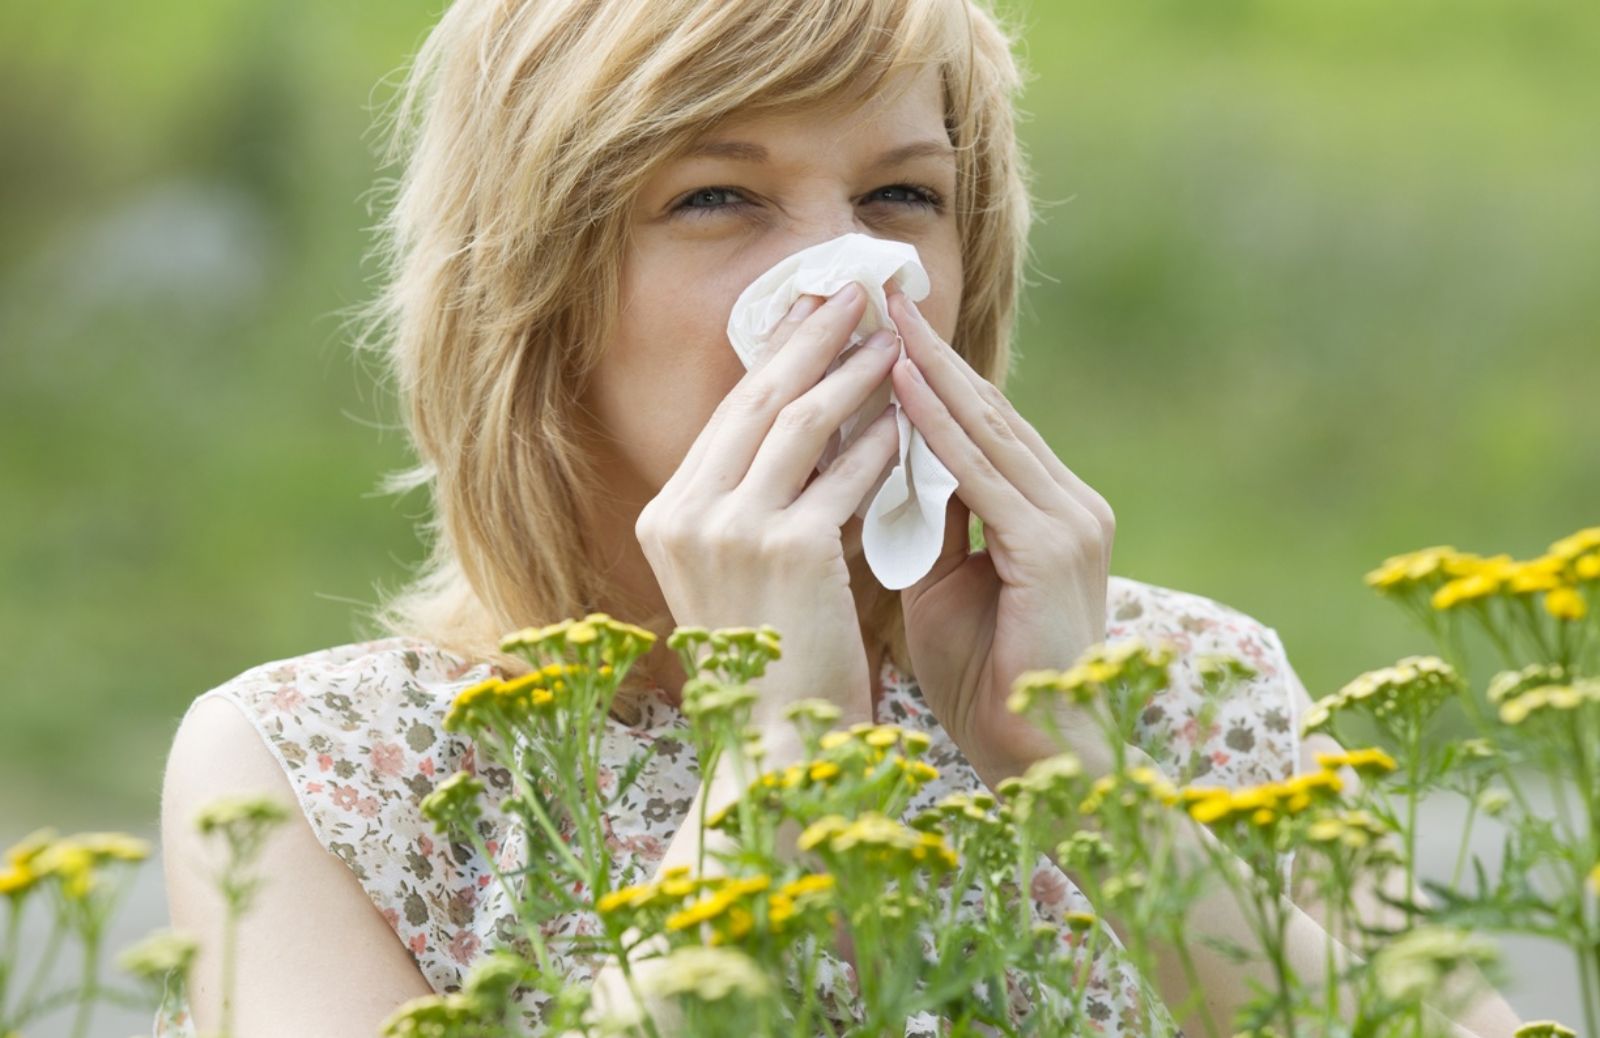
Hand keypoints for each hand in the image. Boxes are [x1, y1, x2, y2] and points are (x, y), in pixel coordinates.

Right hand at [635, 282, 902, 733]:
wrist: (771, 751)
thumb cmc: (770, 670)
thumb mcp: (744, 577)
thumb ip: (761, 507)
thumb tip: (818, 432)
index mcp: (667, 518)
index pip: (730, 416)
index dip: (776, 357)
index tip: (813, 314)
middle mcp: (684, 515)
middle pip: (758, 399)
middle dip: (812, 336)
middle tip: (855, 290)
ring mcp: (729, 530)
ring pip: (801, 422)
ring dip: (853, 373)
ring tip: (895, 339)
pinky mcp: (785, 549)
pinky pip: (843, 474)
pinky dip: (879, 442)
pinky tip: (909, 417)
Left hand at [884, 282, 1116, 785]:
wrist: (1037, 760)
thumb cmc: (984, 682)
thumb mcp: (945, 586)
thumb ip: (928, 525)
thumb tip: (883, 469)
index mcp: (1048, 512)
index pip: (982, 427)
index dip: (929, 375)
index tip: (877, 328)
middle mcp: (1069, 503)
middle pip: (987, 410)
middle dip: (927, 351)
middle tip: (876, 292)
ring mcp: (1069, 520)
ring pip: (985, 429)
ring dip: (929, 370)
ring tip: (880, 316)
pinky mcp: (1052, 547)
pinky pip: (983, 474)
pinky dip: (939, 428)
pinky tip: (900, 386)